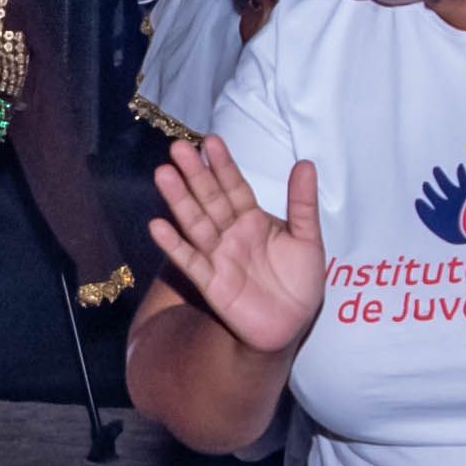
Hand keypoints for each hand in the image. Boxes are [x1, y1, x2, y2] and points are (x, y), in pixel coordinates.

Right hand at [148, 139, 326, 352]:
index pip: (234, 187)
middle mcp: (230, 234)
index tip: (210, 141)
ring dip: (179, 200)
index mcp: (253, 219)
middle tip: (178, 147)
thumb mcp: (308, 238)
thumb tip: (305, 163)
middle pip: (209, 199)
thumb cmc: (300, 282)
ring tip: (163, 174)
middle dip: (194, 174)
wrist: (293, 324)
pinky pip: (190, 261)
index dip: (223, 165)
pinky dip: (173, 245)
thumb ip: (303, 203)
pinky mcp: (210, 283)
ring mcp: (217, 256)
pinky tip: (157, 225)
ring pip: (195, 223)